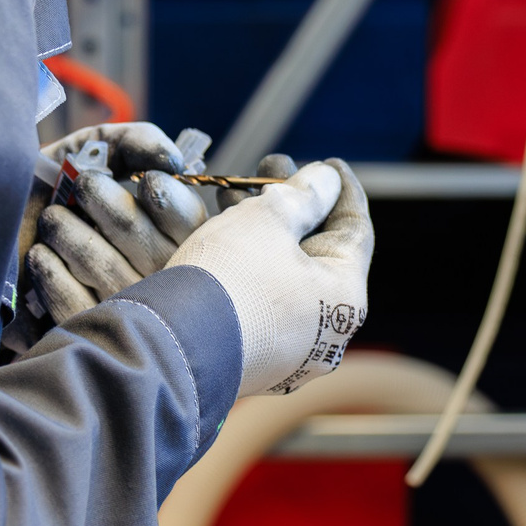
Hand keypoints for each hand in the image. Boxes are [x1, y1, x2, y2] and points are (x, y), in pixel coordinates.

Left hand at [17, 122, 205, 332]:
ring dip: (65, 230)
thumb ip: (138, 143)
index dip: (162, 194)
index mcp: (175, 234)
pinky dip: (49, 270)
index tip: (141, 181)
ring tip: (52, 220)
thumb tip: (174, 160)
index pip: (188, 218)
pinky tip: (40, 255)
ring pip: (101, 264)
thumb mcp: (99, 152)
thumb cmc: (61, 185)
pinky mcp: (85, 330)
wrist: (0, 229)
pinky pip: (73, 302)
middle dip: (99, 199)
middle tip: (80, 188)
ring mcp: (124, 310)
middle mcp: (159, 277)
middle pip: (138, 234)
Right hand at [165, 158, 371, 395]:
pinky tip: (223, 236)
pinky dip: (249, 266)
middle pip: (317, 253)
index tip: (329, 163)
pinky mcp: (253, 362)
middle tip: (271, 173)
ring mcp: (289, 354)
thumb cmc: (230, 278)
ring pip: (284, 277)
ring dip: (264, 234)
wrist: (170, 348)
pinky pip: (260, 302)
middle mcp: (326, 334)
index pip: (355, 230)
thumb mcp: (269, 219)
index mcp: (345, 299)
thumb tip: (326, 181)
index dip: (342, 190)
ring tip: (235, 195)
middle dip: (294, 207)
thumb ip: (304, 194)